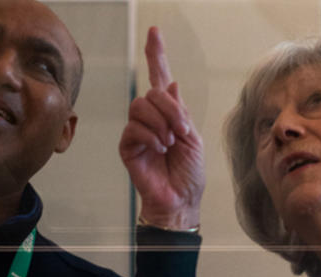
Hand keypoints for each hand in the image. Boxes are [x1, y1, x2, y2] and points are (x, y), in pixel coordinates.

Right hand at [119, 27, 204, 229]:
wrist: (180, 200)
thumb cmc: (189, 173)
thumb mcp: (193, 137)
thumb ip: (179, 111)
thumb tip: (170, 84)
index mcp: (170, 114)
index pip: (159, 79)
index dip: (156, 56)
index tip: (154, 32)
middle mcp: (151, 119)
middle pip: (151, 93)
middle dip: (170, 109)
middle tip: (182, 131)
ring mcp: (138, 132)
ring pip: (140, 107)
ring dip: (161, 123)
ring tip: (170, 142)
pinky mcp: (128, 146)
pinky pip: (133, 128)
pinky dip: (151, 136)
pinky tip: (159, 149)